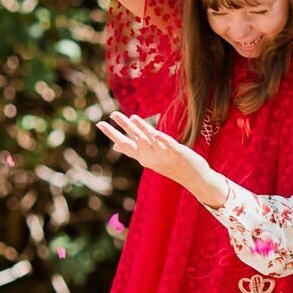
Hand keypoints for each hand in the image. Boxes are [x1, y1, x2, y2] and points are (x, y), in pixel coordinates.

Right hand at [95, 111, 213, 193]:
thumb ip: (132, 151)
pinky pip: (168, 145)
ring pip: (150, 139)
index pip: (123, 144)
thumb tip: (114, 146)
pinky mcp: (177, 153)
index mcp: (142, 157)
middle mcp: (150, 156)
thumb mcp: (148, 159)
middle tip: (113, 114)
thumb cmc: (169, 165)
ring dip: (141, 128)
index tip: (99, 123)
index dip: (111, 134)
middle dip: (124, 126)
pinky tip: (156, 134)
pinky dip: (162, 140)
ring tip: (132, 117)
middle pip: (134, 139)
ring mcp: (163, 155)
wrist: (193, 178)